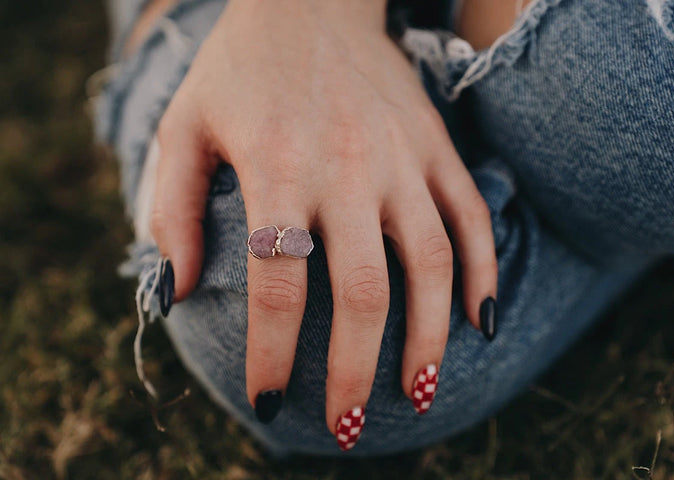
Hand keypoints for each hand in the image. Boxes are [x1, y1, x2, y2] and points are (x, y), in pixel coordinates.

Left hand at [150, 0, 496, 447]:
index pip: (279, 285)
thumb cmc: (240, 69)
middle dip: (355, 371)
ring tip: (420, 393)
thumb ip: (174, 209)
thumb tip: (178, 290)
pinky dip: (484, 271)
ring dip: (430, 338)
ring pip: (430, 263)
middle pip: (362, 292)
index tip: (269, 400)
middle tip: (346, 425)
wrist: (310, 2)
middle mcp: (348, 167)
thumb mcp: (185, 126)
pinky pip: (471, 217)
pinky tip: (481, 321)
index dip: (273, 354)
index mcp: (278, 167)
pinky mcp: (436, 146)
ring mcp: (401, 157)